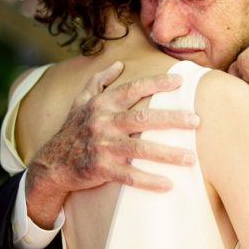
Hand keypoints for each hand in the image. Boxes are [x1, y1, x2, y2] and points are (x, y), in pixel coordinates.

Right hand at [26, 62, 199, 226]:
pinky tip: (168, 184)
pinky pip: (129, 176)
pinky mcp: (101, 169)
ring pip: (140, 148)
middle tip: (197, 121)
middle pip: (142, 118)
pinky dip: (148, 181)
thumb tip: (119, 64)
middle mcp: (103, 123)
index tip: (181, 81)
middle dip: (172, 119)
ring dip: (167, 154)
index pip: (133, 89)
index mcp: (102, 105)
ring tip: (191, 158)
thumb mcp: (80, 101)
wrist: (52, 163)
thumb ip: (99, 81)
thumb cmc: (73, 130)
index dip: (157, 83)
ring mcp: (102, 147)